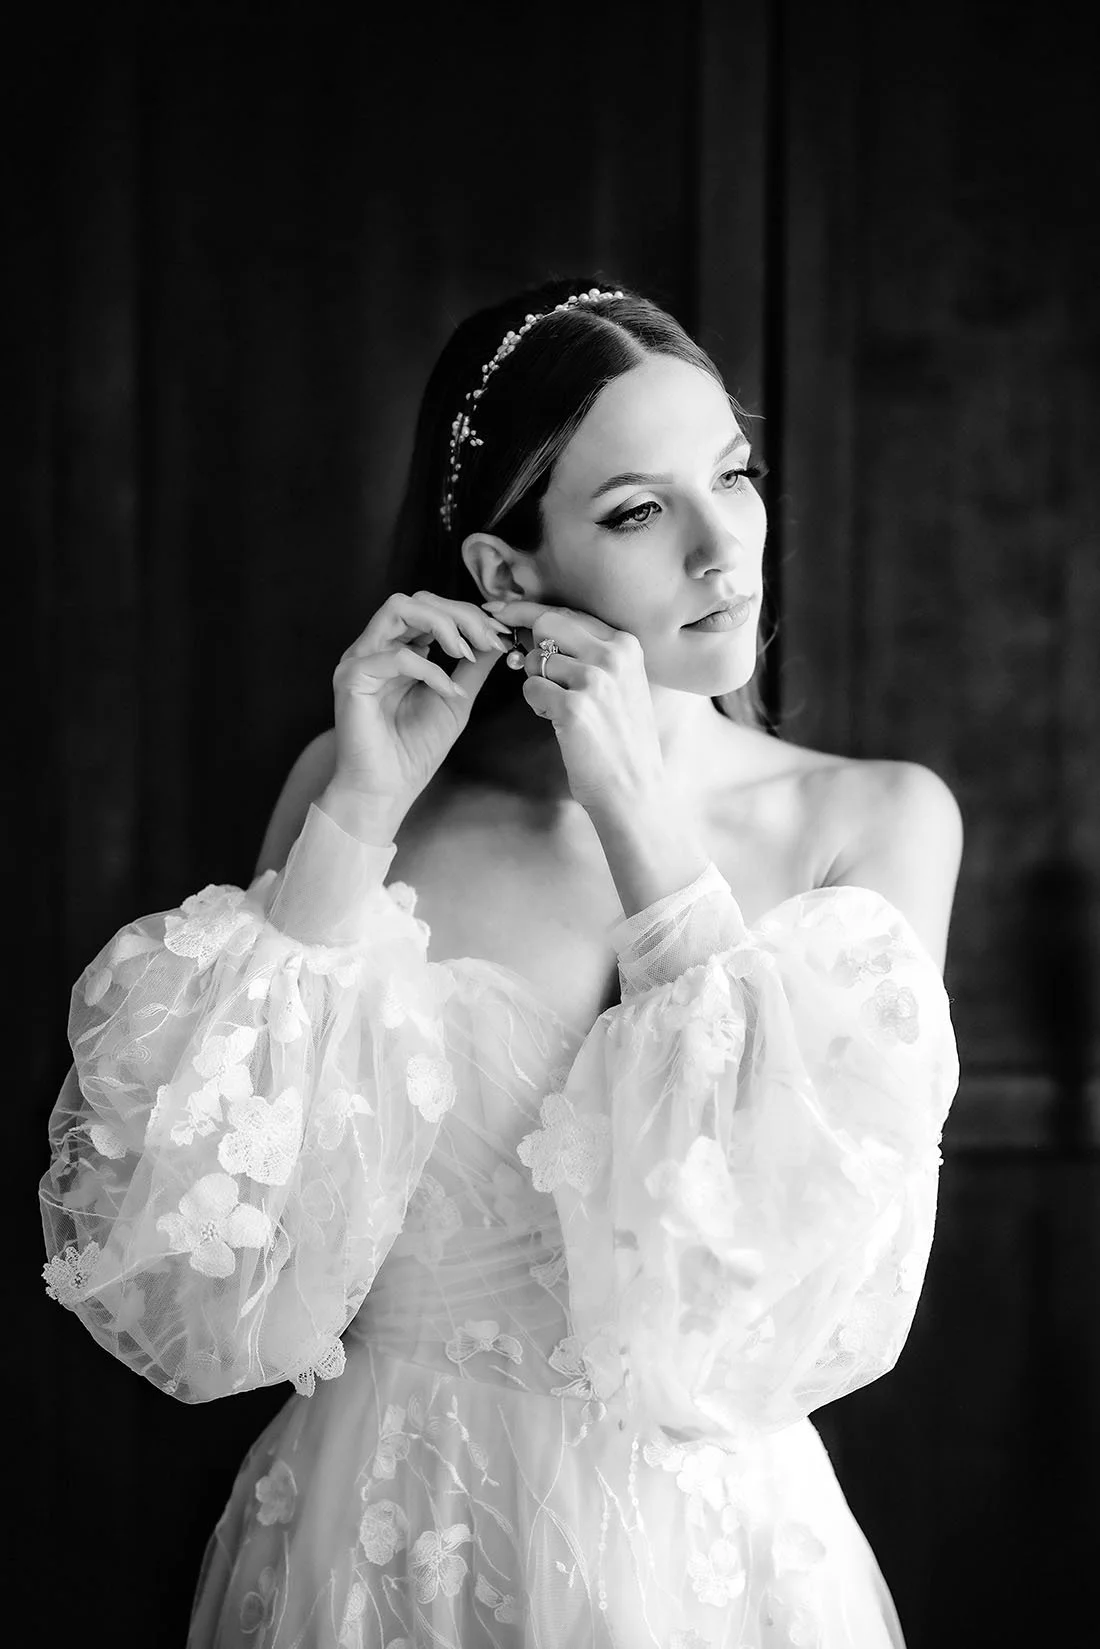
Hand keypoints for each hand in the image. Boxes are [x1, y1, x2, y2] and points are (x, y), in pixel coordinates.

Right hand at [328, 590, 511, 821]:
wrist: (386, 789)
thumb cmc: (414, 750)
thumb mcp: (455, 699)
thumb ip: (471, 667)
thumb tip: (497, 640)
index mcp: (397, 649)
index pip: (430, 608)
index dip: (467, 614)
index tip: (499, 636)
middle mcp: (375, 647)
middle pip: (416, 599)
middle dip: (459, 613)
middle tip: (488, 640)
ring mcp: (360, 659)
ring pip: (398, 608)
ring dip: (441, 624)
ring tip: (465, 652)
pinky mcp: (351, 678)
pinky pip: (395, 655)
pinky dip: (429, 669)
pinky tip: (447, 690)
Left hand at [483, 597, 667, 816]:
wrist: (635, 789)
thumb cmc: (623, 740)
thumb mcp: (622, 684)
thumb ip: (590, 654)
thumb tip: (539, 627)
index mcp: (626, 645)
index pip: (569, 612)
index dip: (531, 610)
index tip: (504, 610)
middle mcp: (613, 655)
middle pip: (547, 622)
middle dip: (521, 631)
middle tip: (508, 645)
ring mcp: (594, 680)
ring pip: (536, 660)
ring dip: (537, 683)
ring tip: (560, 708)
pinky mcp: (573, 707)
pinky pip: (531, 689)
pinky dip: (537, 705)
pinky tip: (559, 722)